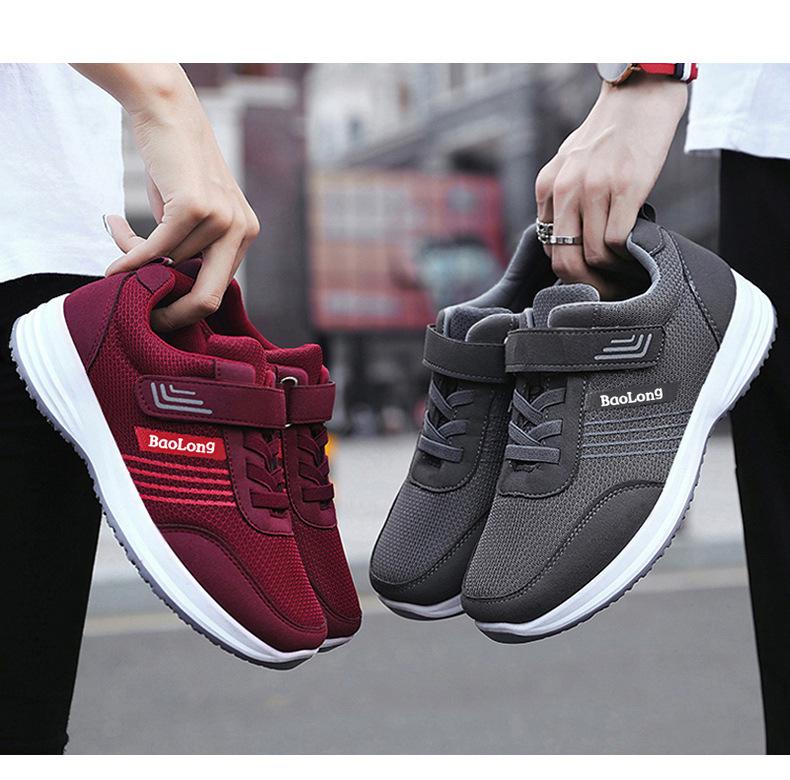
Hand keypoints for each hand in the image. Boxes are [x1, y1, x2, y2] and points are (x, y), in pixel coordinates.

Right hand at [74, 65, 258, 331]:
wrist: (168, 113)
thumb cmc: (175, 167)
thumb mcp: (189, 217)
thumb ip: (188, 252)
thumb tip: (167, 291)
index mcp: (245, 235)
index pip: (217, 290)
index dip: (184, 307)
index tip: (156, 312)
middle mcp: (242, 229)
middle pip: (209, 298)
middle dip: (175, 316)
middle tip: (143, 316)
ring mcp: (223, 218)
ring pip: (169, 264)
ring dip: (137, 257)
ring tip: (119, 231)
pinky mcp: (196, 206)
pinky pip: (157, 250)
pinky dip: (131, 260)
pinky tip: (113, 265)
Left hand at [535, 73, 686, 297]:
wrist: (639, 95)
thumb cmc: (608, 135)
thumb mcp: (570, 165)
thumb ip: (563, 200)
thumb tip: (566, 241)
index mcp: (546, 187)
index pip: (549, 249)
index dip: (570, 272)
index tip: (590, 280)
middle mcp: (564, 189)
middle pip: (565, 261)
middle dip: (586, 286)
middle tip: (606, 292)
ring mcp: (593, 188)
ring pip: (594, 255)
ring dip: (612, 275)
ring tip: (625, 276)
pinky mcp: (625, 187)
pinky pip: (618, 240)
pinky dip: (628, 257)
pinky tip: (636, 256)